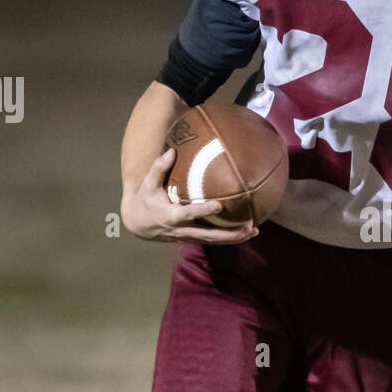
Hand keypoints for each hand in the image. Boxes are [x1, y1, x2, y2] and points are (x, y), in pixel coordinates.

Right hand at [120, 149, 258, 243]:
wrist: (138, 225)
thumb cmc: (144, 199)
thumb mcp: (147, 184)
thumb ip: (158, 168)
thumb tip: (172, 150)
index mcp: (171, 215)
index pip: (189, 214)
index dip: (203, 211)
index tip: (219, 206)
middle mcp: (181, 229)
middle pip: (208, 235)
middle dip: (229, 233)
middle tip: (248, 226)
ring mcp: (187, 236)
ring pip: (213, 240)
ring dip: (234, 238)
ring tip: (254, 231)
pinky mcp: (191, 239)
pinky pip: (212, 240)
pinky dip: (229, 238)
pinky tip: (246, 233)